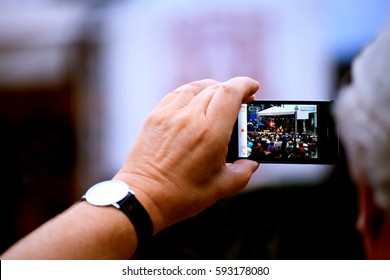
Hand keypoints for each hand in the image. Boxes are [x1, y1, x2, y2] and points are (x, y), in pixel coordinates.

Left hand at [114, 77, 259, 232]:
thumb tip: (251, 163)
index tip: (254, 88)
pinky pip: (177, 94)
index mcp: (210, 134)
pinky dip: (192, 93)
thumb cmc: (181, 195)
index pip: (231, 93)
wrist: (143, 197)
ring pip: (196, 87)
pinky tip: (196, 103)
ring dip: (212, 89)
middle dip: (233, 91)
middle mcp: (189, 118)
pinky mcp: (155, 116)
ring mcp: (170, 115)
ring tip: (219, 101)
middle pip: (216, 88)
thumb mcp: (220, 188)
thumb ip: (242, 172)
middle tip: (240, 103)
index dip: (245, 84)